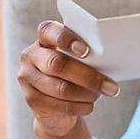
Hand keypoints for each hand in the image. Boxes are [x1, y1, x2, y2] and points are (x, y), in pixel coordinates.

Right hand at [18, 21, 119, 138]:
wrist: (56, 106)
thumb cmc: (74, 75)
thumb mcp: (79, 62)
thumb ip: (87, 57)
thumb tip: (109, 62)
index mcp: (44, 39)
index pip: (48, 31)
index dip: (65, 39)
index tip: (86, 51)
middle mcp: (31, 56)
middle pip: (57, 64)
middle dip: (88, 77)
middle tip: (111, 87)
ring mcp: (27, 78)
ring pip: (60, 88)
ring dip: (87, 94)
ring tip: (102, 96)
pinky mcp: (31, 99)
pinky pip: (59, 105)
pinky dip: (79, 107)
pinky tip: (89, 106)